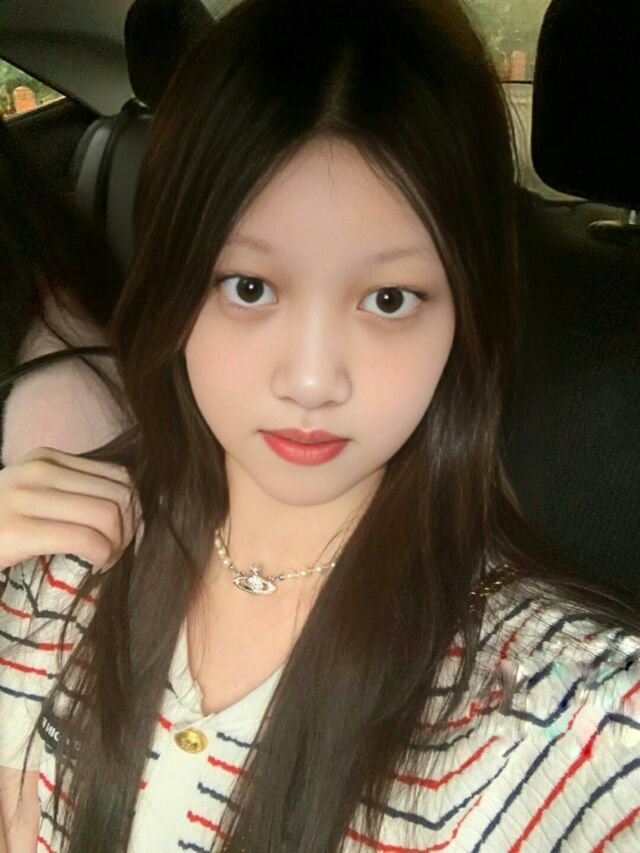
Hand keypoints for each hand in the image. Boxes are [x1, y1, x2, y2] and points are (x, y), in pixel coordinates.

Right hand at [0, 447, 139, 573]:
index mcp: (44, 458)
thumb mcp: (33, 497)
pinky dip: (103, 556)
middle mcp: (37, 470)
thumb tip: (129, 505)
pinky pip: (87, 539)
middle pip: (119, 494)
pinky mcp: (17, 530)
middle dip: (130, 527)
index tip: (122, 532)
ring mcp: (24, 497)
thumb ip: (70, 493)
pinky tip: (95, 566)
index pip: (118, 475)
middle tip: (117, 551)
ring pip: (108, 514)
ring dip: (118, 544)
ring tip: (106, 560)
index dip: (132, 507)